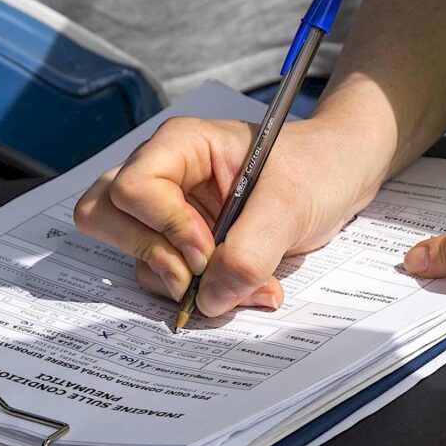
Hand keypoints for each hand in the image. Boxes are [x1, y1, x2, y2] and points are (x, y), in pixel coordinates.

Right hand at [74, 116, 383, 316]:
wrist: (340, 175)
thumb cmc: (316, 168)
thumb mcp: (290, 206)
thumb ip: (249, 254)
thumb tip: (207, 300)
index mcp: (182, 144)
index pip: (132, 187)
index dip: (164, 227)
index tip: (206, 251)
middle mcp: (162, 173)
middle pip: (106, 214)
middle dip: (150, 255)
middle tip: (197, 274)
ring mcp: (166, 208)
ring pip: (129, 251)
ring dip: (175, 281)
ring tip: (236, 286)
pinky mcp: (179, 240)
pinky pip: (160, 273)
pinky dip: (192, 290)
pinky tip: (238, 288)